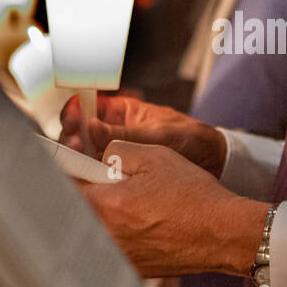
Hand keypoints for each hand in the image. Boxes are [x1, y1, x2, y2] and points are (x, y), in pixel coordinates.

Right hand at [60, 92, 226, 175]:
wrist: (213, 163)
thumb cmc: (191, 138)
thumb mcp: (158, 133)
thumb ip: (126, 132)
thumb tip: (92, 126)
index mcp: (121, 111)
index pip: (86, 106)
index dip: (75, 112)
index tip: (72, 120)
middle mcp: (113, 131)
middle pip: (79, 133)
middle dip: (72, 138)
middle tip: (73, 146)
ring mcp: (115, 153)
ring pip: (86, 155)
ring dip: (78, 159)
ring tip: (78, 162)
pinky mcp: (120, 174)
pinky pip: (99, 174)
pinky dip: (91, 177)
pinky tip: (87, 180)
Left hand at [76, 139, 267, 276]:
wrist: (223, 233)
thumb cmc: (194, 196)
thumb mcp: (155, 156)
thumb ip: (116, 150)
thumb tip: (98, 156)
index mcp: (107, 206)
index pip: (64, 186)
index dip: (66, 173)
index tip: (68, 167)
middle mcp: (106, 237)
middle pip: (74, 212)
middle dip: (83, 195)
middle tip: (104, 186)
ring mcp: (117, 257)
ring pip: (91, 232)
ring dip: (98, 217)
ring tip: (128, 207)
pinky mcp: (129, 269)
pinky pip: (108, 248)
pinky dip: (114, 235)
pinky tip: (139, 226)